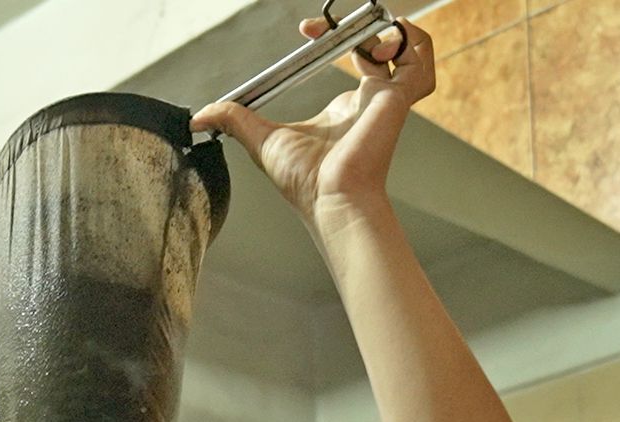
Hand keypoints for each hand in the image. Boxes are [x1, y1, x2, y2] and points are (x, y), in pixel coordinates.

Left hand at [190, 15, 434, 227]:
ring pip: (415, 50)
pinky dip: (408, 42)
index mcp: (349, 106)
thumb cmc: (305, 182)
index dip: (336, 34)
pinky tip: (376, 46)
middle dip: (367, 24)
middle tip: (332, 23)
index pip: (357, 56)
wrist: (330, 200)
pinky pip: (420, 60)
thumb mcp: (261, 140)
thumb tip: (199, 117)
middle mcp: (372, 99)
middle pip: (389, 48)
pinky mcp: (399, 99)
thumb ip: (234, 120)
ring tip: (364, 34)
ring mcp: (389, 98)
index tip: (307, 29)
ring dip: (395, 32)